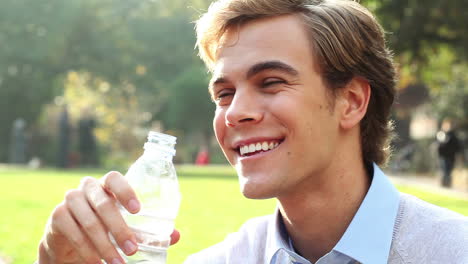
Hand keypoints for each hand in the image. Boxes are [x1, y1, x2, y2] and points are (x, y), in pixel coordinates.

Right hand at [38, 171, 179, 263]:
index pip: (114, 178)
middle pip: (104, 204)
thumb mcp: (124, 225)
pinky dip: (88, 251)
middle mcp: (87, 188)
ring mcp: (70, 200)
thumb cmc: (104, 225)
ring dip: (105, 245)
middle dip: (120, 229)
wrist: (67, 237)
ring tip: (118, 262)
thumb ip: (148, 229)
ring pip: (90, 222)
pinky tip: (97, 262)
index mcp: (106, 185)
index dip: (126, 191)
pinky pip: (74, 234)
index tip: (138, 210)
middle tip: (133, 249)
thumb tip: (176, 235)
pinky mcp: (57, 216)